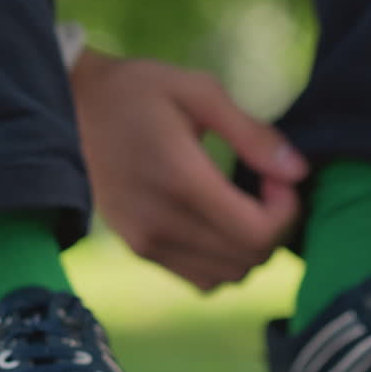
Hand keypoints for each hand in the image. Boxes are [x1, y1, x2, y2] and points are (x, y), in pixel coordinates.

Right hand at [71, 50, 307, 290]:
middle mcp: (161, 223)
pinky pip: (202, 281)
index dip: (287, 212)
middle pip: (250, 259)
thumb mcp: (200, 92)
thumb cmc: (139, 90)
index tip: (279, 177)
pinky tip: (220, 224)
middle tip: (266, 186)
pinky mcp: (140, 251)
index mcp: (180, 179)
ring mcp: (147, 243)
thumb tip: (298, 172)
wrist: (72, 107)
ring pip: (229, 277)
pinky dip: (225, 262)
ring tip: (244, 205)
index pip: (258, 233)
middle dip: (276, 227)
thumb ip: (253, 134)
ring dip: (252, 248)